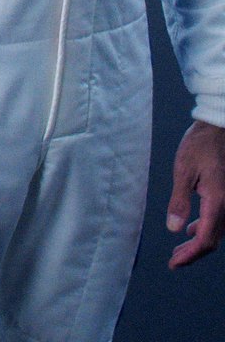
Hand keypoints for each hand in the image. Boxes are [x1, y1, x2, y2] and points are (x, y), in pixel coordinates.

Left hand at [166, 119, 224, 267]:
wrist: (218, 129)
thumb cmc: (199, 145)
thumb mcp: (183, 170)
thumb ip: (179, 200)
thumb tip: (174, 229)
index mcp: (218, 201)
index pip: (206, 239)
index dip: (190, 255)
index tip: (174, 263)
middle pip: (212, 240)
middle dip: (193, 254)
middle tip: (173, 261)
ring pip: (217, 233)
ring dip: (198, 243)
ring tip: (179, 250)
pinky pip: (219, 221)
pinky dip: (205, 229)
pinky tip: (191, 229)